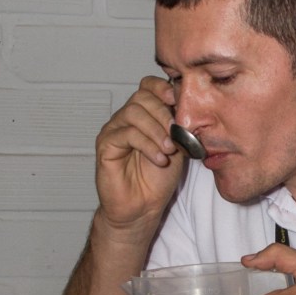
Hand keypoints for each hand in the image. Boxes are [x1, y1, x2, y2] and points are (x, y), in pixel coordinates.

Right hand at [94, 76, 187, 229]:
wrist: (142, 207)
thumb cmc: (157, 180)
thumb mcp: (177, 147)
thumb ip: (179, 127)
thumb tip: (189, 109)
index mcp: (144, 115)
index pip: (148, 86)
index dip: (162, 88)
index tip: (178, 100)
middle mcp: (126, 119)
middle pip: (141, 96)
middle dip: (163, 112)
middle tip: (176, 132)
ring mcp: (114, 130)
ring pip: (133, 113)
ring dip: (156, 129)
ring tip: (169, 149)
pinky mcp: (105, 145)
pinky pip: (126, 134)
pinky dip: (147, 144)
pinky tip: (158, 158)